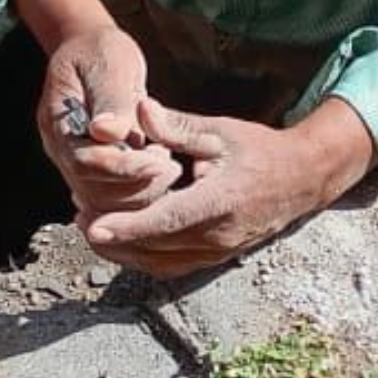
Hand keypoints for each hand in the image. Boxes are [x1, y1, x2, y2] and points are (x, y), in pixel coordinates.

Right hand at [37, 26, 181, 214]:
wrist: (91, 50)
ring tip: (168, 164)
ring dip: (140, 191)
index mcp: (58, 122)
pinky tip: (159, 169)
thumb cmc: (100, 52)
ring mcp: (74, 162)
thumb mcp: (109, 63)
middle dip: (136, 185)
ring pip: (104, 201)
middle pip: (93, 190)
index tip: (158, 161)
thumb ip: (110, 99)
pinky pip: (112, 196)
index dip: (122, 167)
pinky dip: (139, 190)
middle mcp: (61, 149)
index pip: (84, 162)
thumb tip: (107, 132)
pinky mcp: (93, 170)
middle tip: (171, 166)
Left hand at [80, 96, 374, 277]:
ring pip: (158, 263)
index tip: (95, 228)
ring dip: (122, 251)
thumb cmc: (258, 151)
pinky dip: (141, 257)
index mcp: (219, 202)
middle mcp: (217, 236)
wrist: (299, 180)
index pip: (167, 220)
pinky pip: (170, 267)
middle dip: (112, 238)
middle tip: (78, 215)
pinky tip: (120, 239)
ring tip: (90, 226)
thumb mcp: (220, 132)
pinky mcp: (214, 259)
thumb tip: (139, 110)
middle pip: (154, 248)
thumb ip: (177, 127)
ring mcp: (217, 253)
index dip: (129, 227)